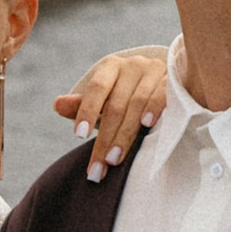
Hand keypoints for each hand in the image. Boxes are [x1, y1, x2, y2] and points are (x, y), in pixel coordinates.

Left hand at [57, 45, 168, 181]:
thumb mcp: (104, 99)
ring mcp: (154, 71)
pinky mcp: (172, 79)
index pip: (96, 89)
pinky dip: (154, 110)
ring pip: (137, 104)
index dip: (87, 111)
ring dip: (126, 134)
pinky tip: (146, 126)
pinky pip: (162, 94)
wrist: (163, 83)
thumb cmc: (127, 95)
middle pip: (116, 104)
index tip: (79, 135)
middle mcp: (132, 65)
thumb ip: (82, 104)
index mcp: (110, 67)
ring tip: (115, 159)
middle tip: (98, 165)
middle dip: (106, 138)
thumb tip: (58, 105)